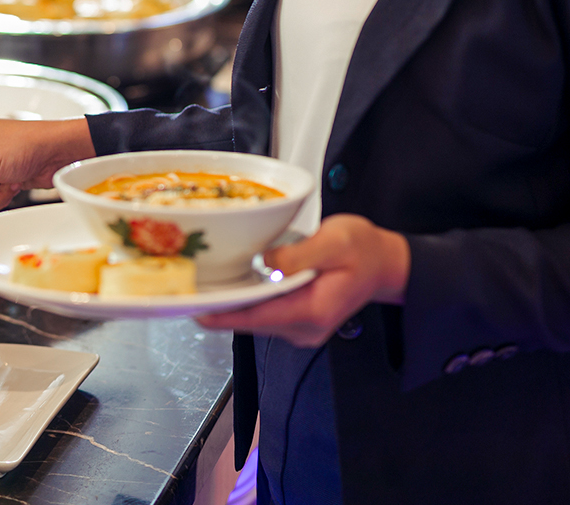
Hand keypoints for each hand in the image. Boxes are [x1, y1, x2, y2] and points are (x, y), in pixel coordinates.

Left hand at [195, 214, 410, 346]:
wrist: (385, 263)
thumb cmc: (364, 250)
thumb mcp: (336, 241)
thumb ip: (300, 254)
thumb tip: (266, 262)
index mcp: (312, 311)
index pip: (256, 317)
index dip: (221, 313)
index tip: (192, 307)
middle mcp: (302, 327)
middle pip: (249, 319)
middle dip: (218, 304)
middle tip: (184, 286)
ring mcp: (298, 327)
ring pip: (253, 316)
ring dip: (229, 301)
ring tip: (198, 282)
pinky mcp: (294, 318)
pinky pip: (261, 311)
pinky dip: (244, 298)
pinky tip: (227, 282)